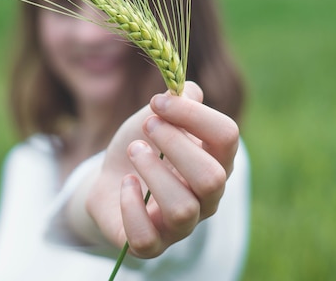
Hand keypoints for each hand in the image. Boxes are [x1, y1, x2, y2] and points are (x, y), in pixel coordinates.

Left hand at [85, 81, 238, 257]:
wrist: (109, 182)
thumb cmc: (141, 147)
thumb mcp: (153, 117)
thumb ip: (174, 102)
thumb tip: (188, 89)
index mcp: (215, 161)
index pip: (227, 137)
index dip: (193, 114)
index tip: (158, 102)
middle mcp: (207, 198)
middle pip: (212, 178)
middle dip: (175, 144)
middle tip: (147, 126)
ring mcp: (181, 226)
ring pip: (183, 208)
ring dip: (153, 171)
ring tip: (133, 150)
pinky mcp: (150, 245)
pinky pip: (147, 237)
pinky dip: (131, 207)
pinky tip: (126, 184)